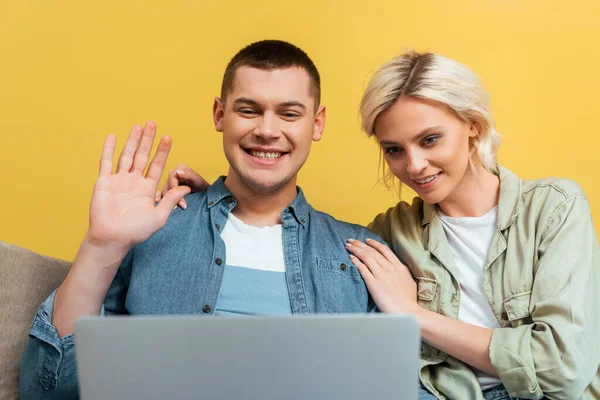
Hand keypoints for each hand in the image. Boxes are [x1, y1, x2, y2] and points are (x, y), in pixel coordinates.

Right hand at [87, 122, 190, 248]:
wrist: (112, 239)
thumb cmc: (135, 232)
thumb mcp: (159, 216)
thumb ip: (170, 200)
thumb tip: (186, 188)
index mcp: (147, 189)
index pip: (157, 165)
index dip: (162, 152)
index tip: (168, 138)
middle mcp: (133, 182)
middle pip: (142, 156)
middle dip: (147, 140)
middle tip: (152, 124)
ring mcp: (118, 180)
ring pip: (126, 156)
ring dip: (132, 141)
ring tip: (138, 126)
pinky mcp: (104, 182)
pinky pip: (106, 162)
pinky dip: (108, 149)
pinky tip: (112, 137)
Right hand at [155, 164, 208, 208]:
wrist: (203, 194)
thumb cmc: (201, 186)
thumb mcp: (197, 180)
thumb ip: (189, 175)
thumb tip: (177, 172)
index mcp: (179, 168)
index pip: (172, 178)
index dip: (175, 190)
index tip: (181, 201)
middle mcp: (173, 173)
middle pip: (168, 185)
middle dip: (173, 197)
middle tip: (182, 207)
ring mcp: (169, 181)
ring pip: (164, 190)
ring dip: (168, 200)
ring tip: (174, 208)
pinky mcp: (167, 189)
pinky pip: (161, 193)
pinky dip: (159, 197)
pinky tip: (158, 202)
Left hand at [345, 238, 418, 313]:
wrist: (407, 311)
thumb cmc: (409, 300)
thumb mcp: (409, 280)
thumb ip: (402, 272)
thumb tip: (398, 267)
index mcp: (399, 266)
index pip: (384, 250)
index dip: (374, 243)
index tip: (366, 240)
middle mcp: (389, 268)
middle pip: (372, 251)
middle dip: (360, 244)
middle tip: (351, 240)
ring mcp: (381, 275)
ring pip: (366, 257)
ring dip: (356, 249)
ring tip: (348, 245)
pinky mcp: (373, 284)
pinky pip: (362, 269)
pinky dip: (356, 261)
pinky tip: (350, 257)